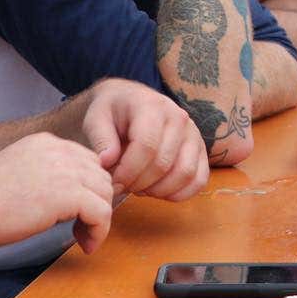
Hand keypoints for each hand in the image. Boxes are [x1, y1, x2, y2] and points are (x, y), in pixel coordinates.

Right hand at [0, 132, 115, 253]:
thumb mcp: (17, 172)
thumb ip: (41, 175)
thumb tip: (59, 198)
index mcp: (46, 143)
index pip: (87, 161)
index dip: (87, 188)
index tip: (77, 212)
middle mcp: (60, 150)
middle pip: (101, 176)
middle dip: (97, 203)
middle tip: (82, 228)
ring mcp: (66, 170)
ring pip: (106, 193)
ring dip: (99, 219)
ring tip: (83, 238)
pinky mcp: (67, 194)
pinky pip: (102, 213)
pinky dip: (99, 232)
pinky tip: (85, 244)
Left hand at [79, 78, 209, 201]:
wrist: (130, 103)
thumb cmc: (112, 114)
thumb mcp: (96, 119)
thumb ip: (100, 139)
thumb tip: (107, 161)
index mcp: (152, 106)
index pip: (146, 146)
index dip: (127, 171)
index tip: (112, 183)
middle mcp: (179, 117)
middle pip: (163, 164)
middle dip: (138, 184)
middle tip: (121, 186)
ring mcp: (193, 134)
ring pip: (185, 173)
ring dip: (158, 190)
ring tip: (138, 187)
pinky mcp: (201, 150)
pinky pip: (199, 179)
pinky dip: (179, 194)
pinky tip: (157, 191)